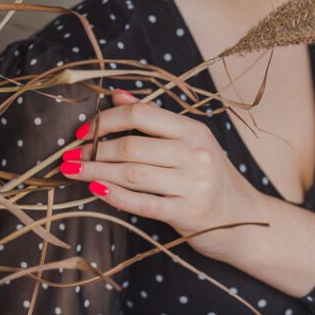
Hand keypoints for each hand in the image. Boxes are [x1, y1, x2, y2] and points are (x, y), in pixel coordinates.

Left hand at [59, 88, 260, 258]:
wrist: (244, 219)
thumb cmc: (210, 177)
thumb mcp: (189, 142)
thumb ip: (153, 119)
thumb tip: (116, 95)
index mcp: (193, 130)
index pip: (140, 114)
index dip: (105, 121)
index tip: (83, 132)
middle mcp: (195, 153)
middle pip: (131, 146)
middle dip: (94, 150)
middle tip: (70, 156)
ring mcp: (193, 184)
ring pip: (132, 174)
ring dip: (95, 172)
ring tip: (72, 172)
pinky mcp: (188, 213)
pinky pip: (142, 203)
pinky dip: (114, 196)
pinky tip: (96, 190)